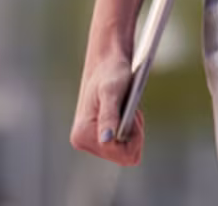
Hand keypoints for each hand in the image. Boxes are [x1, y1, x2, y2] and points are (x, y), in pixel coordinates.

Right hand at [69, 42, 145, 165]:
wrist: (107, 62)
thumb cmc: (111, 73)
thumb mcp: (112, 92)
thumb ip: (109, 116)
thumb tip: (106, 139)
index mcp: (83, 135)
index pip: (118, 154)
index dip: (134, 137)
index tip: (135, 115)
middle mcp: (82, 141)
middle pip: (122, 156)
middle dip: (133, 136)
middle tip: (132, 112)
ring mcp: (89, 140)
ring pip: (123, 151)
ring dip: (132, 132)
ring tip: (128, 110)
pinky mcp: (97, 136)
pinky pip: (121, 144)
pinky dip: (129, 130)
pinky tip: (126, 113)